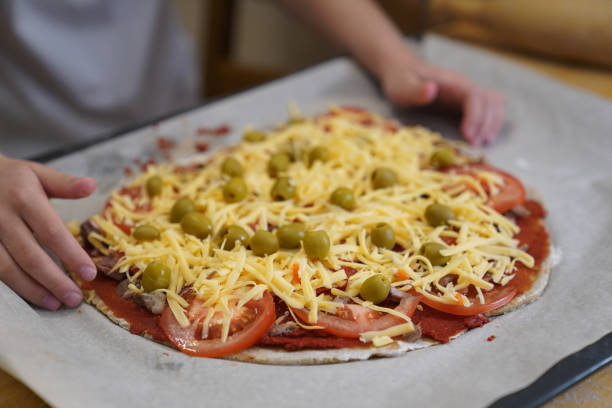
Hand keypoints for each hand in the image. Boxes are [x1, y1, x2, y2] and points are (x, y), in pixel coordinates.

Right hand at [0, 155, 97, 309]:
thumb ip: (65, 184)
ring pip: (7, 269)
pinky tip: (31, 296)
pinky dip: (13, 286)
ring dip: (32, 290)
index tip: (89, 274)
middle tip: (75, 298)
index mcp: (24, 198)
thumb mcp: (37, 173)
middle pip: (31, 256)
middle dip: (55, 280)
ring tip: (56, 303)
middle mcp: (2, 218)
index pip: (52, 232)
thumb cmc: (11, 178)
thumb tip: (92, 186)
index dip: (71, 255)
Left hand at [381, 56, 504, 145]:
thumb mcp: (402, 87)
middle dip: (485, 123)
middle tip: (474, 144)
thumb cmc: (402, 81)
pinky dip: (491, 122)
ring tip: (483, 142)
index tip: (468, 135)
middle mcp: (464, 85)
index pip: (473, 95)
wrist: (404, 72)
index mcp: (451, 82)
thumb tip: (432, 90)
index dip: (475, 116)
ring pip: (494, 103)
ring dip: (492, 123)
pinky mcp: (467, 101)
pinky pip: (489, 108)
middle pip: (489, 100)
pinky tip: (484, 137)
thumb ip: (415, 89)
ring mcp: (467, 92)